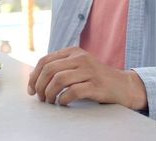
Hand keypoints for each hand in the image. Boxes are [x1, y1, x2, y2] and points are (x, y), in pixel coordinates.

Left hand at [27, 47, 146, 109]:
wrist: (124, 86)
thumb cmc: (95, 78)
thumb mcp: (76, 67)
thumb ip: (57, 69)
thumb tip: (32, 77)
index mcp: (72, 52)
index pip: (45, 60)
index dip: (34, 76)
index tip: (31, 89)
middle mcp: (80, 58)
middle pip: (49, 70)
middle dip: (40, 86)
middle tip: (40, 98)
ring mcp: (89, 71)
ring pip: (59, 80)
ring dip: (49, 93)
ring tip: (50, 101)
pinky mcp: (97, 85)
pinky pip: (73, 91)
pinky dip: (63, 99)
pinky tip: (62, 103)